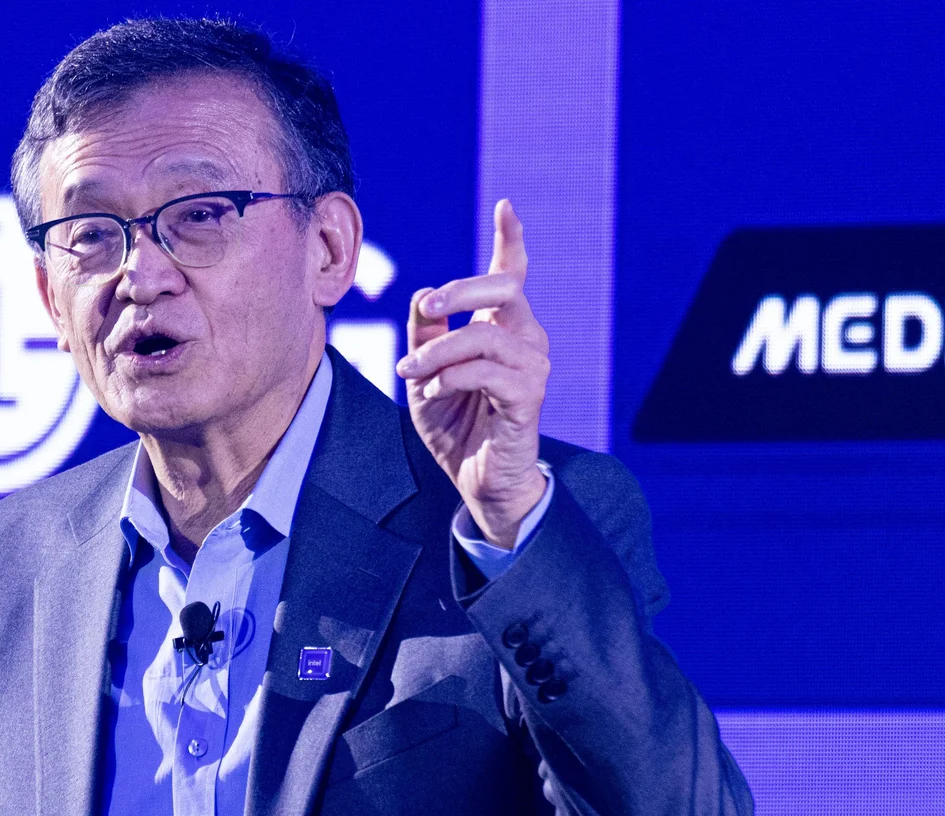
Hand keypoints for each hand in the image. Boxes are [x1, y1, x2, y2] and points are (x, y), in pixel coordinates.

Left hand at [396, 198, 549, 547]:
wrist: (477, 481)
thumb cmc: (456, 424)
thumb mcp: (425, 373)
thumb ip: (425, 335)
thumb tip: (425, 296)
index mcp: (502, 328)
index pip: (513, 275)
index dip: (512, 239)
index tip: (506, 205)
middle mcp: (525, 340)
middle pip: (506, 288)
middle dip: (461, 290)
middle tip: (426, 308)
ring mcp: (533, 367)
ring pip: (483, 335)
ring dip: (438, 352)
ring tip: (411, 374)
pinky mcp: (528, 397)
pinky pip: (485, 371)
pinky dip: (449, 378)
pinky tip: (431, 393)